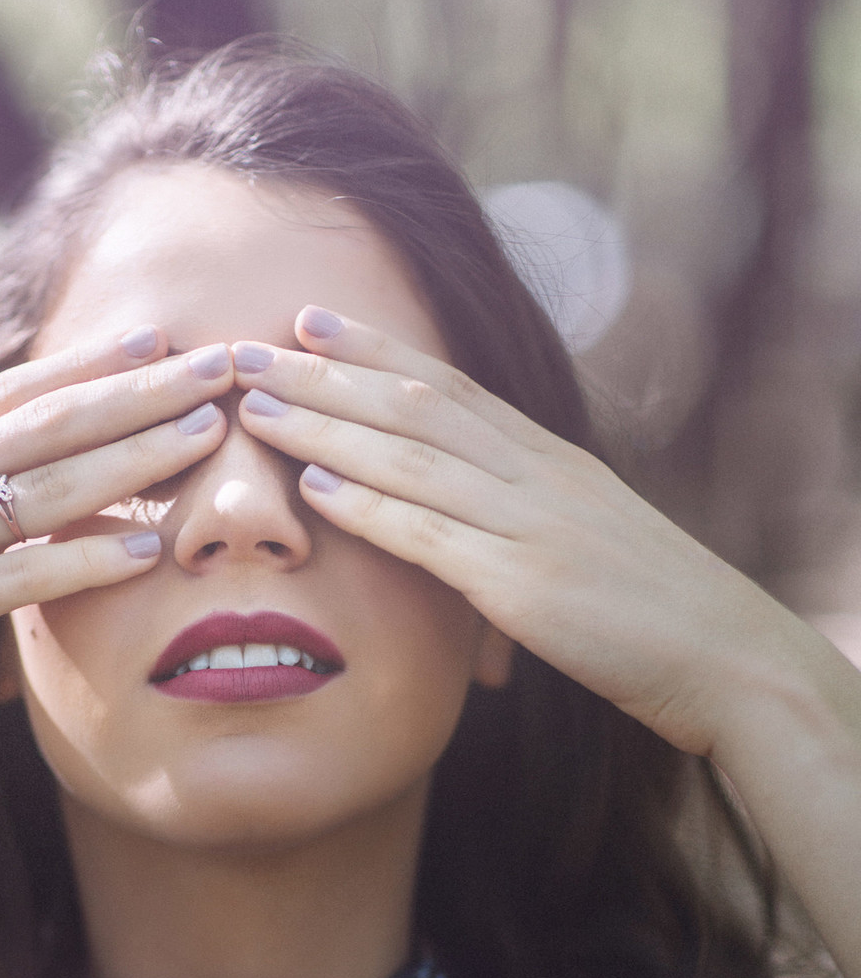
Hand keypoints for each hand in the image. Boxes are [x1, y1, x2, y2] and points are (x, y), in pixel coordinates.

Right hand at [0, 330, 231, 742]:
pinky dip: (90, 557)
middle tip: (219, 362)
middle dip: (142, 389)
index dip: (88, 362)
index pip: (11, 393)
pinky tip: (148, 548)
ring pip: (50, 484)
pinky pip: (25, 575)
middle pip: (50, 421)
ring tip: (208, 434)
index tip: (154, 335)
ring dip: (137, 456)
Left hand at [232, 312, 797, 757]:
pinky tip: (316, 488)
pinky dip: (370, 507)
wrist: (727, 657)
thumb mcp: (588, 542)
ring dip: (327, 427)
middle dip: (326, 374)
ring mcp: (530, 524)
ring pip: (412, 455)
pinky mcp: (525, 583)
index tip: (313, 320)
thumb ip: (530, 521)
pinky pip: (433, 533)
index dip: (377, 350)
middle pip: (415, 404)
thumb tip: (478, 526)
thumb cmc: (656, 612)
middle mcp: (536, 474)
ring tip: (259, 405)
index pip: (450, 385)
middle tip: (250, 346)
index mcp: (550, 460)